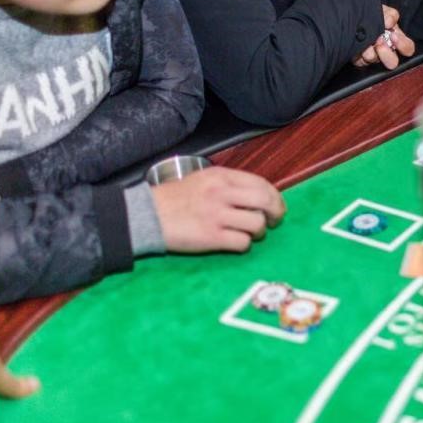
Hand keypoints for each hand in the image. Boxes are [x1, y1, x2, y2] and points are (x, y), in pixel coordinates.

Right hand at [152, 167, 285, 253]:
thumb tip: (258, 195)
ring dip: (258, 232)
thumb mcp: (203, 180)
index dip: (275, 197)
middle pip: (266, 201)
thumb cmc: (175, 198)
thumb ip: (228, 184)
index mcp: (221, 176)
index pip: (261, 184)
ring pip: (257, 223)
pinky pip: (242, 242)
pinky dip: (244, 245)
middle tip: (273, 221)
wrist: (146, 215)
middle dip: (275, 213)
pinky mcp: (211, 237)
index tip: (275, 206)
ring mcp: (216, 215)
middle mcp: (221, 193)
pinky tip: (236, 243)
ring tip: (249, 233)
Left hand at [352, 6, 415, 69]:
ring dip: (370, 52)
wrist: (354, 16)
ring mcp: (374, 56)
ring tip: (364, 42)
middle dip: (386, 55)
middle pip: (393, 62)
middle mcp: (387, 50)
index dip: (403, 45)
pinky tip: (357, 45)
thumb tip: (389, 22)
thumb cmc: (373, 13)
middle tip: (379, 43)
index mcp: (397, 39)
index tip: (393, 36)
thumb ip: (390, 14)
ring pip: (375, 61)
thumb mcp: (383, 10)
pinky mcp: (361, 60)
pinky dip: (359, 54)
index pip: (408, 49)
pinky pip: (361, 62)